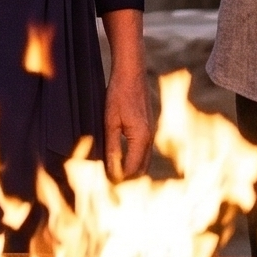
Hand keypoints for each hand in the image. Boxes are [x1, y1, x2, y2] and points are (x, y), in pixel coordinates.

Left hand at [105, 64, 153, 180]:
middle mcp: (150, 137)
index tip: (105, 183)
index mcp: (141, 138)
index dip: (119, 179)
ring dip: (131, 169)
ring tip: (113, 172)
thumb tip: (112, 171)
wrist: (131, 73)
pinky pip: (144, 150)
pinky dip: (134, 158)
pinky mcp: (148, 127)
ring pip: (144, 160)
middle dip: (127, 178)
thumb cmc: (118, 95)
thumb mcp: (110, 122)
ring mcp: (151, 132)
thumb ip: (112, 147)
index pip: (132, 169)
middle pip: (141, 169)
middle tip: (109, 182)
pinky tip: (121, 157)